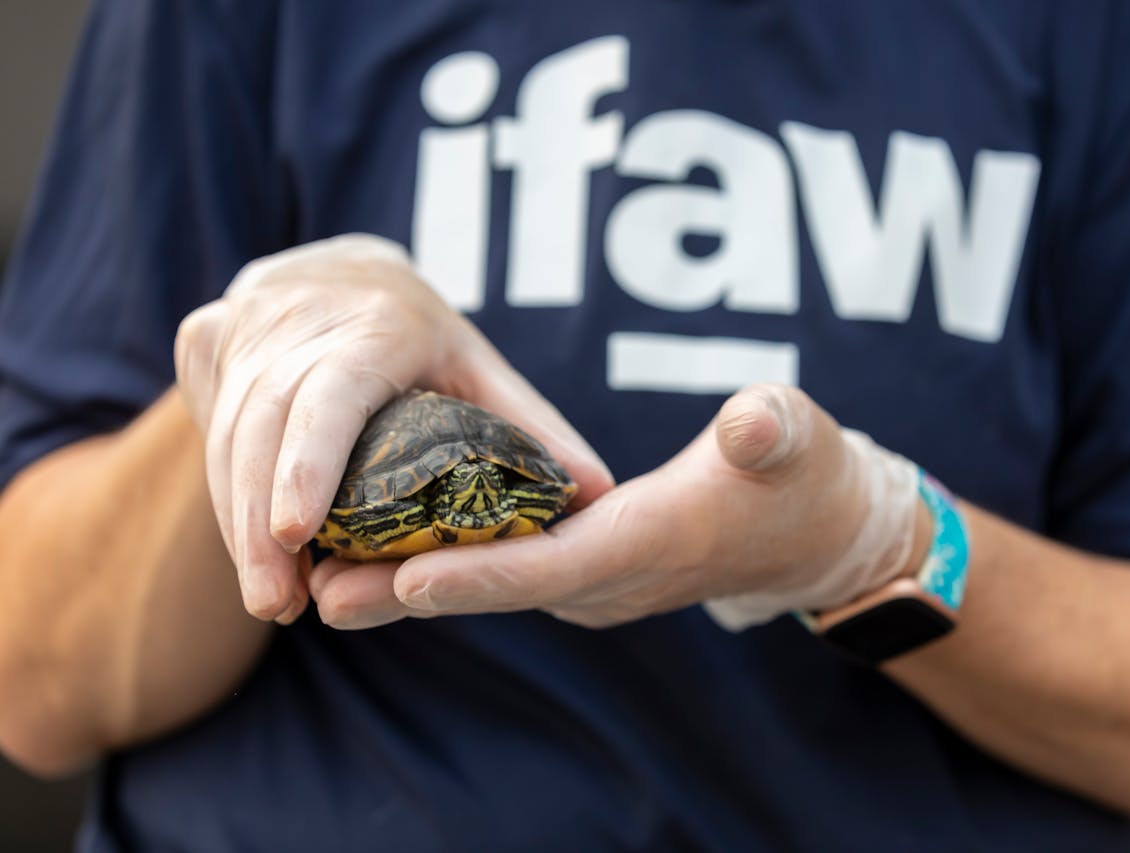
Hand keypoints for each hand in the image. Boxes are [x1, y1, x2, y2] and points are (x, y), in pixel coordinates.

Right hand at [173, 234, 613, 623]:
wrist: (343, 268)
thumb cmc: (423, 336)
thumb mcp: (482, 370)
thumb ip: (534, 431)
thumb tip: (599, 493)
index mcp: (377, 325)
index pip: (333, 394)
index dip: (309, 461)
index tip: (295, 532)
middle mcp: (300, 318)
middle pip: (266, 424)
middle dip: (260, 521)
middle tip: (277, 603)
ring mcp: (246, 324)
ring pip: (225, 431)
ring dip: (236, 519)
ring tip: (267, 596)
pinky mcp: (207, 339)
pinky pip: (206, 425)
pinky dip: (223, 491)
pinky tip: (248, 548)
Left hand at [309, 384, 920, 630]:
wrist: (809, 532)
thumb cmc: (800, 475)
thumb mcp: (796, 440)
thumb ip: (770, 432)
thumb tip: (751, 428)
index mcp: (653, 542)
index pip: (555, 566)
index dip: (479, 572)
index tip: (401, 574)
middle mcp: (614, 580)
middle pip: (498, 589)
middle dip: (408, 592)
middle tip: (317, 590)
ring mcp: (596, 584)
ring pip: (488, 588)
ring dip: (405, 588)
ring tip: (317, 579)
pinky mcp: (583, 574)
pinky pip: (499, 576)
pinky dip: (439, 569)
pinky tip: (377, 552)